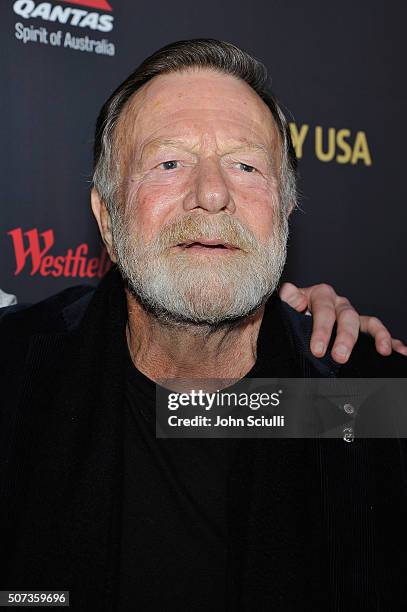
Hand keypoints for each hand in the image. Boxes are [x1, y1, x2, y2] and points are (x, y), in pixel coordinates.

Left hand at [279, 282, 406, 363]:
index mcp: (320, 295)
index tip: (317, 350)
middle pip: (347, 317)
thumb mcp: (285, 305)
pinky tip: (400, 351)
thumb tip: (293, 293)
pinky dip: (391, 340)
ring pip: (368, 322)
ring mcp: (352, 315)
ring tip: (383, 350)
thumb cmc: (290, 313)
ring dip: (378, 335)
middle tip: (340, 356)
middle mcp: (338, 303)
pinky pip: (377, 332)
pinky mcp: (361, 327)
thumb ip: (287, 299)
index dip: (321, 331)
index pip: (323, 311)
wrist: (293, 316)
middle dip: (346, 338)